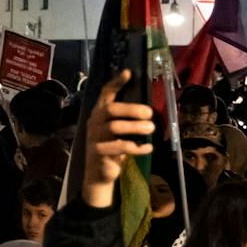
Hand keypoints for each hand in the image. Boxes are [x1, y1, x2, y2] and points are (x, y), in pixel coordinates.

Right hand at [82, 72, 155, 208]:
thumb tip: (147, 110)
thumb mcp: (116, 131)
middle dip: (132, 109)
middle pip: (111, 110)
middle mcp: (95, 122)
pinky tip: (148, 148)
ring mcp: (95, 137)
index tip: (128, 73)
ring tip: (151, 129)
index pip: (105, 94)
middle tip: (150, 113)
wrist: (98, 174)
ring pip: (116, 127)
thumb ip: (124, 119)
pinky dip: (138, 147)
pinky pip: (120, 147)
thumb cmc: (112, 148)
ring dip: (136, 127)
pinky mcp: (99, 152)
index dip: (116, 83)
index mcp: (99, 113)